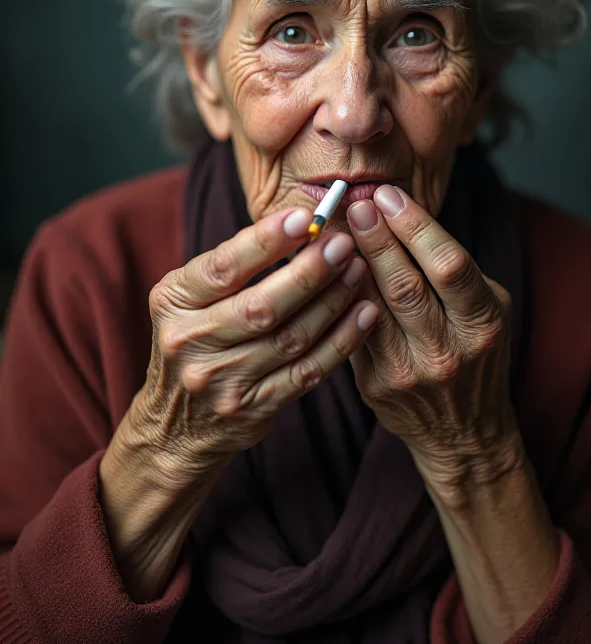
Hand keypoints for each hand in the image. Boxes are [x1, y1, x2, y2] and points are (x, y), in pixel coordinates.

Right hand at [131, 207, 378, 477]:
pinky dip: (341, 340)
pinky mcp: (253, 409)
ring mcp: (221, 381)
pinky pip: (308, 370)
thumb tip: (302, 223)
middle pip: (261, 306)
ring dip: (332, 301)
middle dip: (309, 273)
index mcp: (173, 301)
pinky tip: (364, 314)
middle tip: (343, 244)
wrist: (177, 425)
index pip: (223, 268)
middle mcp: (190, 342)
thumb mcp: (191, 298)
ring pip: (291, 337)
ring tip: (358, 270)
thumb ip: (235, 266)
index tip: (304, 218)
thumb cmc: (197, 339)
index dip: (265, 242)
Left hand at [347, 186, 519, 496]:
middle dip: (376, 237)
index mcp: (482, 324)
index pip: (449, 266)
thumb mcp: (486, 308)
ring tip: (335, 226)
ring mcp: (407, 372)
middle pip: (404, 284)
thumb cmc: (475, 352)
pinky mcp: (374, 384)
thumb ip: (452, 269)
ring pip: (370, 306)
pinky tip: (326, 265)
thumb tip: (401, 213)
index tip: (389, 195)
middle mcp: (447, 351)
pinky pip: (351, 328)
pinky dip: (339, 293)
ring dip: (350, 261)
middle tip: (354, 201)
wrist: (463, 432)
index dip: (416, 226)